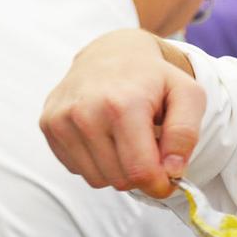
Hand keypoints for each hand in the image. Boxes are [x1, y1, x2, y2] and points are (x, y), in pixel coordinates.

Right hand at [39, 29, 205, 197]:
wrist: (111, 52)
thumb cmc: (154, 78)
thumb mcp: (188, 96)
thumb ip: (186, 134)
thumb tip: (172, 170)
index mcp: (123, 104)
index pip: (140, 171)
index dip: (160, 184)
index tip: (169, 177)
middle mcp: (85, 112)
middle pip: (120, 180)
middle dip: (140, 175)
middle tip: (150, 150)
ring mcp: (61, 119)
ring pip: (97, 180)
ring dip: (118, 169)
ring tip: (127, 139)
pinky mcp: (48, 125)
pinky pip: (77, 169)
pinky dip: (96, 161)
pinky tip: (105, 136)